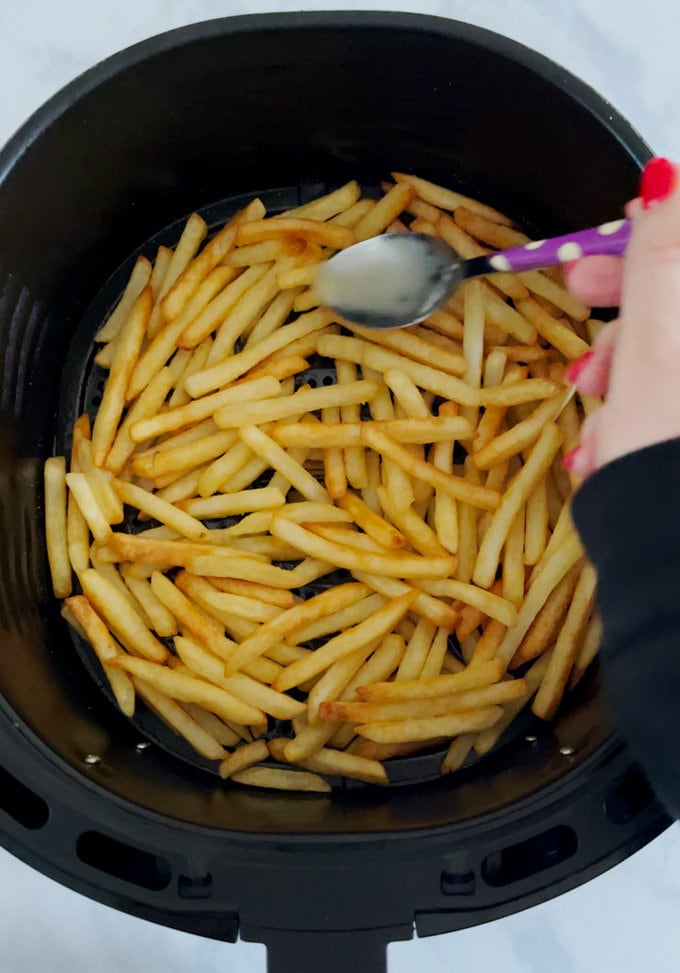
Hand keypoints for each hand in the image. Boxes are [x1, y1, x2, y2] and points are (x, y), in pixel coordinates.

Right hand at [563, 157, 679, 476]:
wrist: (675, 566)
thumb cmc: (666, 456)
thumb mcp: (658, 345)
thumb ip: (662, 255)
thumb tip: (670, 180)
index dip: (650, 241)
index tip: (604, 243)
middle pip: (679, 303)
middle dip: (627, 307)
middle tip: (575, 296)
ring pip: (669, 356)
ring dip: (621, 376)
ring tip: (595, 423)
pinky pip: (665, 403)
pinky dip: (635, 416)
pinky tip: (607, 448)